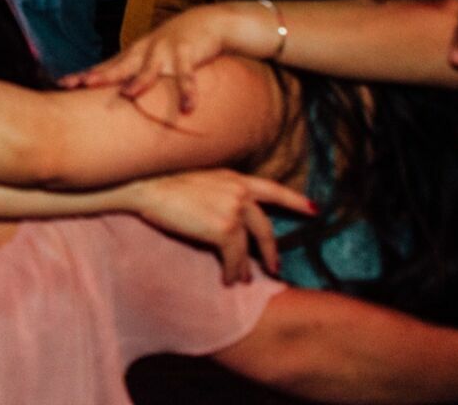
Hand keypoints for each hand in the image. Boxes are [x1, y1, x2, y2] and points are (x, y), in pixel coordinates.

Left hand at [60, 3, 271, 112]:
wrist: (207, 21)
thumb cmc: (174, 44)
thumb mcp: (152, 57)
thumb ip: (137, 75)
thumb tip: (119, 100)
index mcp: (134, 54)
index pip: (105, 65)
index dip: (85, 75)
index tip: (63, 84)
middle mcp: (144, 51)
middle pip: (119, 64)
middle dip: (101, 75)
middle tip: (83, 84)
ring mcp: (164, 50)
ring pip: (150, 67)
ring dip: (140, 80)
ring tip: (129, 94)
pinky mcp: (187, 53)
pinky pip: (187, 75)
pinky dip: (188, 91)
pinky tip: (188, 107)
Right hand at [126, 169, 312, 283]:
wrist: (143, 184)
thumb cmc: (159, 181)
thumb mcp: (197, 179)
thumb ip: (218, 193)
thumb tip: (222, 217)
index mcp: (233, 176)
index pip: (273, 188)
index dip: (295, 200)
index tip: (315, 208)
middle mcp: (239, 191)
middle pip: (265, 226)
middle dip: (271, 250)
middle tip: (275, 266)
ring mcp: (233, 210)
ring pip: (249, 246)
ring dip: (247, 267)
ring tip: (245, 280)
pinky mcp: (224, 229)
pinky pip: (234, 258)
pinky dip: (232, 272)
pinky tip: (227, 280)